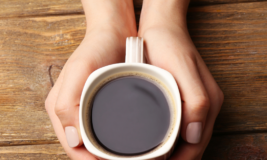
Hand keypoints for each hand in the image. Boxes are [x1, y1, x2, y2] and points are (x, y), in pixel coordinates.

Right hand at [45, 0, 135, 158]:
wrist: (114, 35)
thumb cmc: (95, 49)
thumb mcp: (78, 71)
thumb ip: (67, 105)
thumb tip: (73, 140)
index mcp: (60, 108)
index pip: (72, 147)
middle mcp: (72, 112)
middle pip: (83, 148)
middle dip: (98, 158)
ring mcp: (87, 109)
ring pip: (94, 141)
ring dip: (107, 152)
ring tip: (127, 156)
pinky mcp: (102, 105)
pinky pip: (104, 129)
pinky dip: (113, 139)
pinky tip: (127, 142)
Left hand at [138, 0, 223, 158]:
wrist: (161, 29)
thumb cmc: (170, 46)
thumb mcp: (184, 70)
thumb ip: (197, 102)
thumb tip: (194, 136)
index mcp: (208, 102)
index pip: (197, 144)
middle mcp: (202, 106)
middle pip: (192, 145)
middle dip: (176, 159)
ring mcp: (191, 102)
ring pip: (184, 138)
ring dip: (171, 152)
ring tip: (150, 157)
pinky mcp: (180, 98)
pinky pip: (176, 125)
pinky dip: (167, 138)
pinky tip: (153, 141)